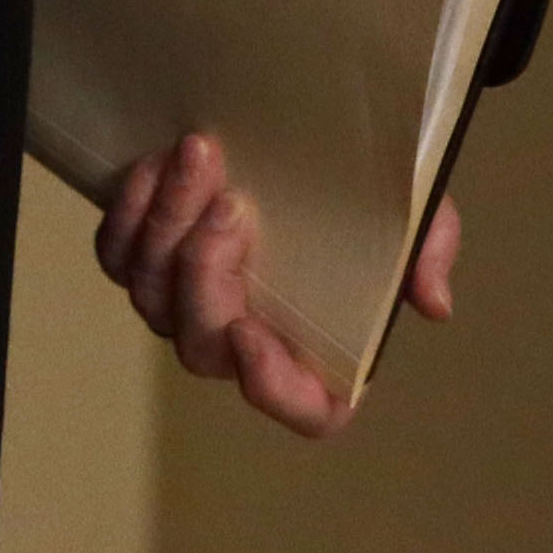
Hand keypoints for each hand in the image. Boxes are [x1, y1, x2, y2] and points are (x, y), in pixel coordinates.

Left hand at [96, 134, 463, 438]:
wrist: (304, 143)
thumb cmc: (364, 196)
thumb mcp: (415, 214)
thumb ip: (427, 253)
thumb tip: (433, 304)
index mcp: (322, 353)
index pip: (303, 409)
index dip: (271, 386)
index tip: (251, 332)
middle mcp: (246, 345)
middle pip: (202, 347)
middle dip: (207, 273)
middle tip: (234, 204)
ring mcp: (188, 308)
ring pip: (153, 296)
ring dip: (168, 225)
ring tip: (198, 156)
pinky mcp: (146, 263)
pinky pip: (119, 256)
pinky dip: (130, 213)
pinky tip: (156, 163)